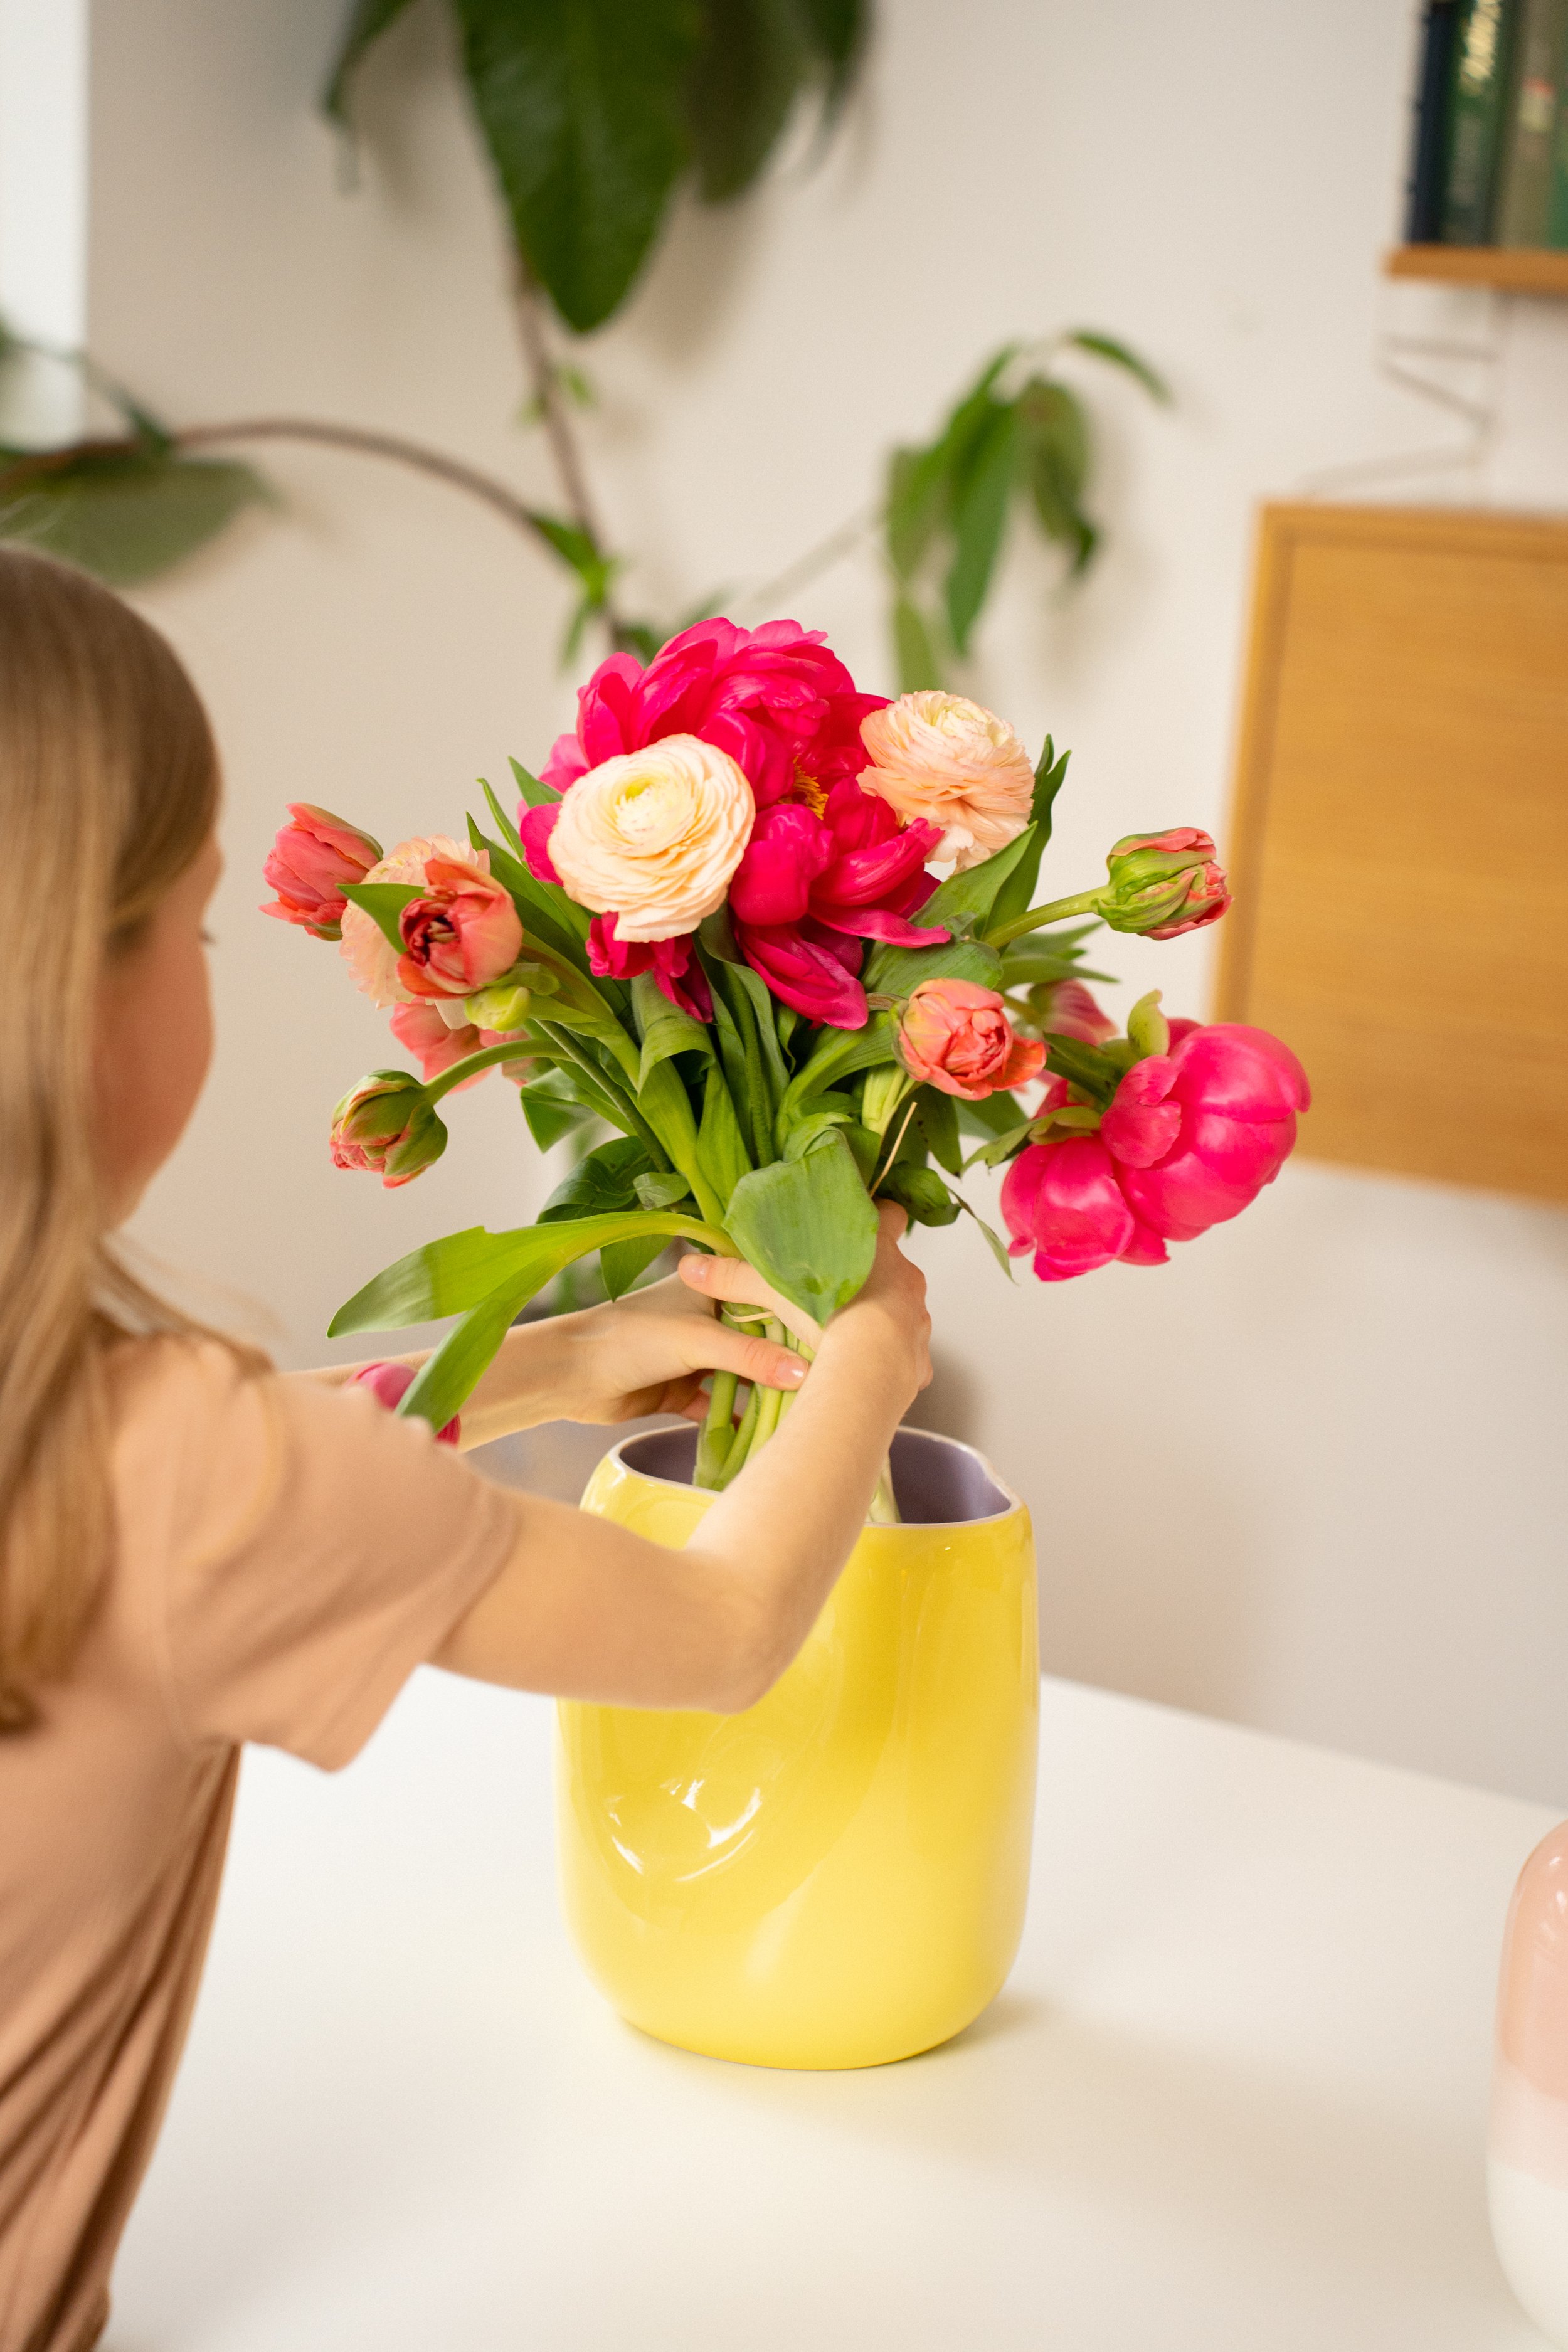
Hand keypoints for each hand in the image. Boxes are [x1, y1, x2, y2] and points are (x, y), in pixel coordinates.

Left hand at [546, 1257, 809, 1425]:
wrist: (569, 1377)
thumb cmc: (629, 1338)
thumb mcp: (698, 1340)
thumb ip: (752, 1356)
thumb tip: (807, 1374)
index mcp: (714, 1286)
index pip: (768, 1294)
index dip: (801, 1311)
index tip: (841, 1331)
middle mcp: (709, 1317)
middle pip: (761, 1339)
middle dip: (789, 1359)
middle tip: (835, 1378)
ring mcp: (696, 1355)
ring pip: (744, 1375)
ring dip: (767, 1392)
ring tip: (811, 1408)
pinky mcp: (684, 1391)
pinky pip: (722, 1406)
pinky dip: (740, 1419)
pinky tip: (771, 1433)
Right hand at [680, 1203, 931, 1416]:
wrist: (868, 1375)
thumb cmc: (828, 1319)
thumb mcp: (773, 1292)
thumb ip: (733, 1278)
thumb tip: (689, 1267)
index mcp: (878, 1250)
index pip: (890, 1213)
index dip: (875, 1217)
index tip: (855, 1228)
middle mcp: (908, 1281)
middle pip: (896, 1267)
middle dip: (872, 1277)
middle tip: (838, 1289)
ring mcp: (918, 1321)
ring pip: (903, 1311)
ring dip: (880, 1319)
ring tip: (846, 1335)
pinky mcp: (922, 1360)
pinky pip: (908, 1355)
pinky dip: (888, 1360)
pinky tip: (862, 1370)